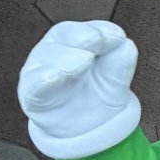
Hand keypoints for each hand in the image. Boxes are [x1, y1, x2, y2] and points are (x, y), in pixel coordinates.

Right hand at [18, 20, 141, 158]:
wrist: (85, 130)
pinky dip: (44, 80)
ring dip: (66, 57)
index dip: (98, 30)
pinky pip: (35, 86)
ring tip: (84, 60)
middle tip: (97, 41)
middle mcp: (53, 52)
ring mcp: (40, 72)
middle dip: (82, 37)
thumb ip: (120, 64)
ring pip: (47, 58)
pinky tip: (54, 76)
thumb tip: (126, 45)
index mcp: (72, 42)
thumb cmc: (96, 96)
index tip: (116, 36)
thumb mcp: (115, 81)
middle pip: (62, 36)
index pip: (81, 29)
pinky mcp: (33, 96)